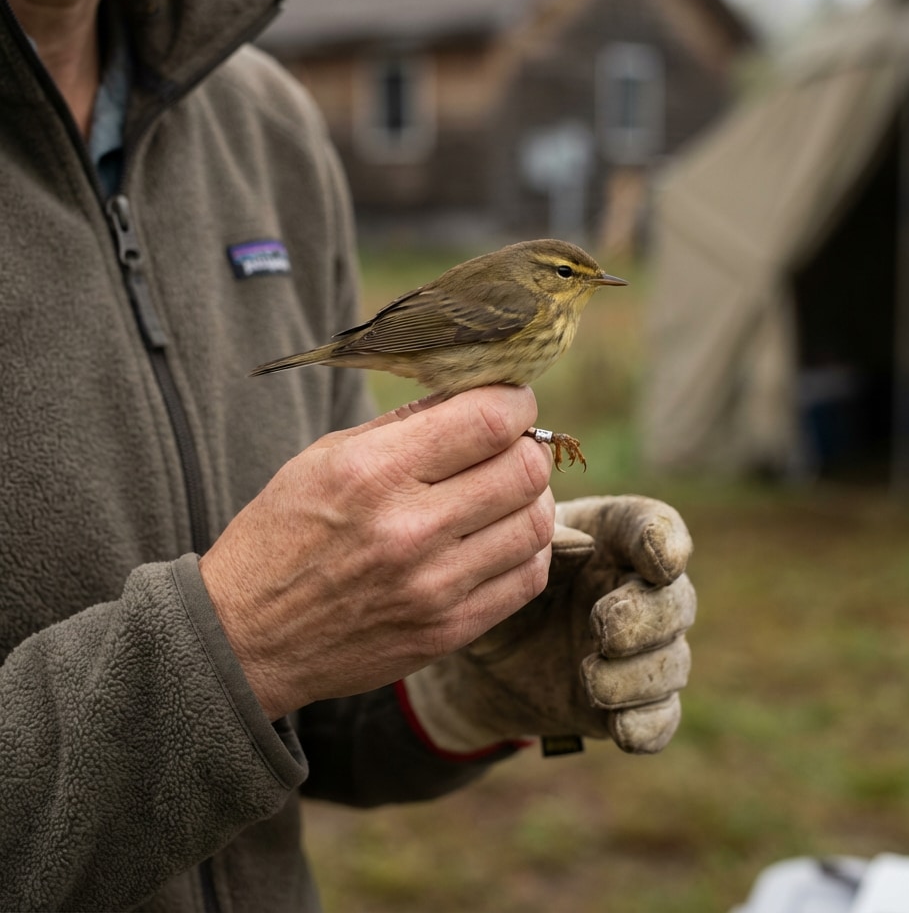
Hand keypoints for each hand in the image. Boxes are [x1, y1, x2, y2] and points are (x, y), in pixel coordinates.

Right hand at [199, 386, 554, 719]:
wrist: (246, 638)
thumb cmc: (283, 534)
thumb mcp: (325, 457)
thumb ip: (404, 425)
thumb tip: (471, 395)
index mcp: (374, 472)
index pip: (488, 419)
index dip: (512, 401)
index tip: (506, 402)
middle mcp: (410, 529)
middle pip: (525, 469)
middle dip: (525, 446)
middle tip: (506, 447)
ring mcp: (434, 586)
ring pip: (537, 522)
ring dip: (531, 498)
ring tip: (503, 493)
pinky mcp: (449, 630)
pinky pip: (528, 577)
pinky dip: (527, 548)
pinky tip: (500, 537)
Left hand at [404, 495, 694, 754]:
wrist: (477, 656)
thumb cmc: (496, 581)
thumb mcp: (505, 557)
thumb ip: (545, 547)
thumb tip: (582, 547)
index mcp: (613, 538)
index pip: (657, 526)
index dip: (666, 542)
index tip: (657, 561)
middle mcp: (638, 590)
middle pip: (676, 599)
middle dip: (647, 617)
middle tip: (605, 628)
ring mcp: (640, 650)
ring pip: (673, 661)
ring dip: (639, 675)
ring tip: (591, 680)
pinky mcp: (630, 703)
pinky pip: (660, 719)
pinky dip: (647, 725)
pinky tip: (620, 726)